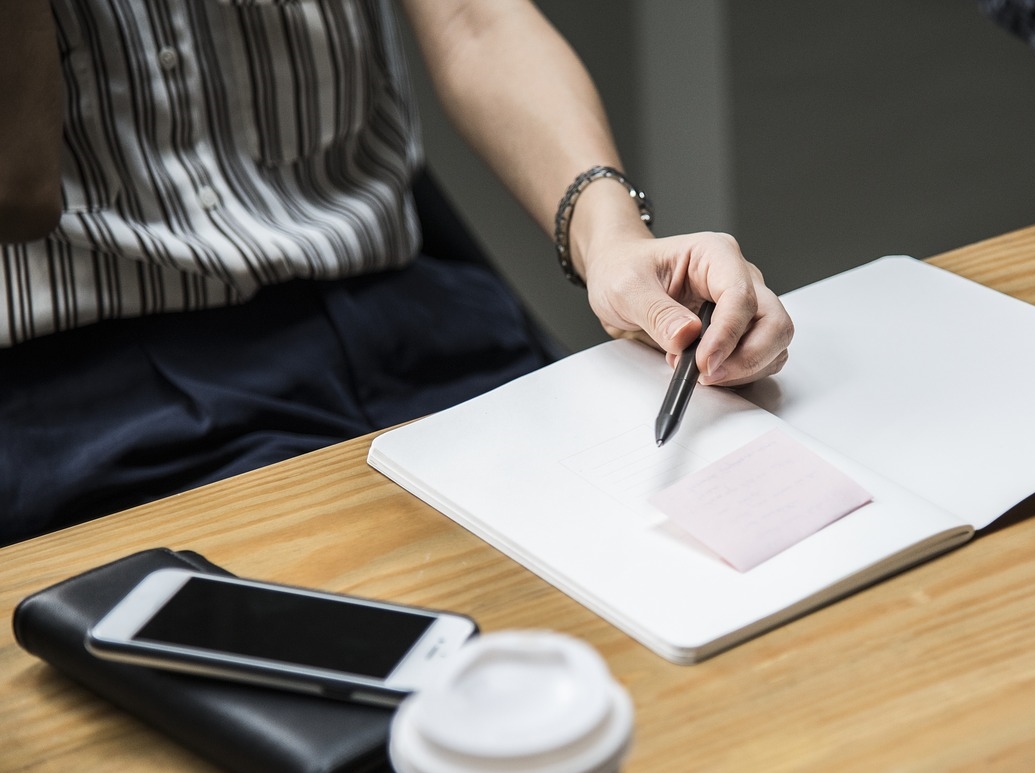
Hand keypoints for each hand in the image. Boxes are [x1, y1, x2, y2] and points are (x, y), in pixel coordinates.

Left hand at [582, 231, 792, 386]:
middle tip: (708, 374)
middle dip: (748, 357)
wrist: (616, 275)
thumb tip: (687, 337)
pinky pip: (757, 357)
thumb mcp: (627, 286)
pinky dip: (738, 373)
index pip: (741, 296)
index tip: (705, 361)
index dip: (727, 334)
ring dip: (743, 368)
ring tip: (698, 371)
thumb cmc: (622, 268)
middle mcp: (737, 277)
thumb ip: (657, 312)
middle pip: (774, 322)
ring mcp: (742, 305)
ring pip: (773, 343)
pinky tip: (705, 371)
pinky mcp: (737, 330)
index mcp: (716, 255)